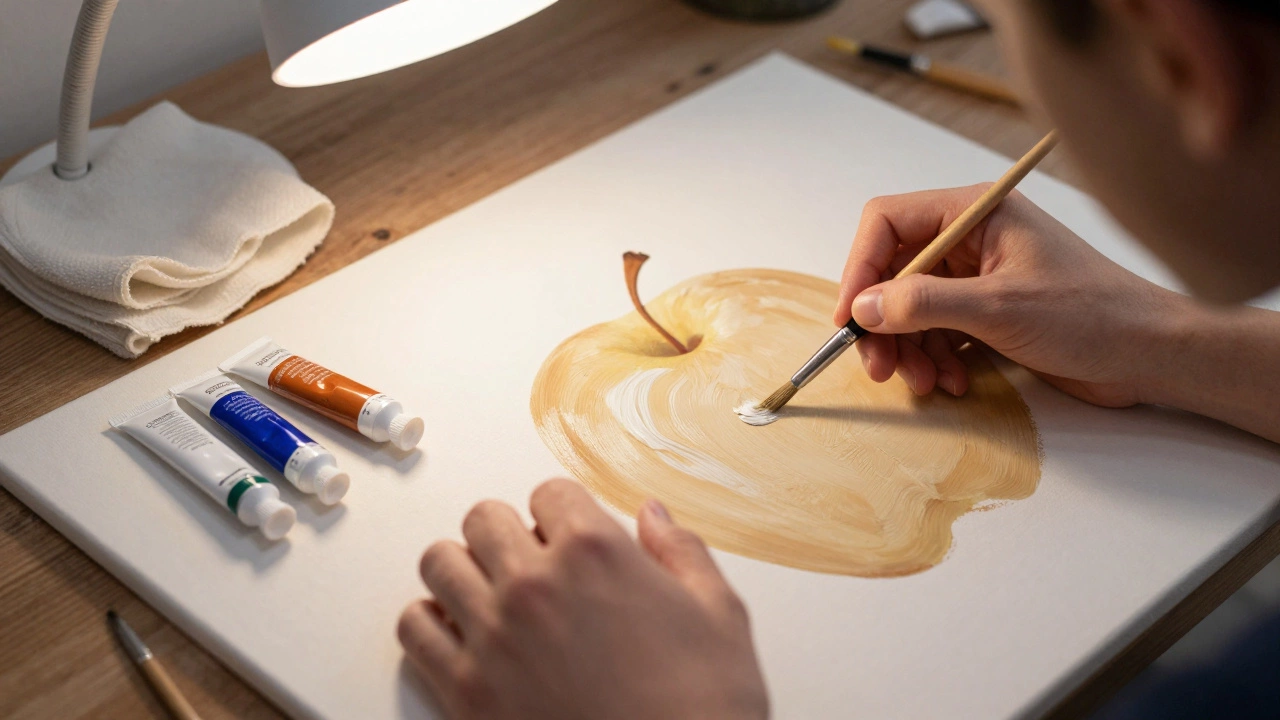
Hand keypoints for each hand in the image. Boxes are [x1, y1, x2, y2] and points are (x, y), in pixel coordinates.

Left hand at [397, 479, 768, 719]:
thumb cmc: (702, 706)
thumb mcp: (720, 616)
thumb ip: (681, 552)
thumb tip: (652, 514)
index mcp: (596, 552)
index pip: (550, 493)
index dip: (563, 514)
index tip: (569, 536)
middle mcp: (535, 583)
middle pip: (484, 518)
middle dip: (507, 533)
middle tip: (529, 562)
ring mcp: (493, 635)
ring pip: (439, 562)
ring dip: (464, 570)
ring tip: (491, 594)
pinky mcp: (465, 689)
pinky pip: (413, 628)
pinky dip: (431, 624)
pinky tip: (463, 635)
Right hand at [833, 184, 1186, 407]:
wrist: (1152, 353)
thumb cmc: (1092, 315)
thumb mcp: (999, 308)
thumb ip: (925, 304)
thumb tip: (865, 308)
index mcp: (975, 213)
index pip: (888, 223)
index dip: (860, 268)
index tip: (851, 317)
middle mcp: (972, 238)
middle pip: (894, 272)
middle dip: (883, 322)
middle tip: (881, 367)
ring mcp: (979, 276)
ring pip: (911, 308)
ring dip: (909, 349)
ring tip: (926, 383)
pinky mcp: (988, 311)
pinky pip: (937, 330)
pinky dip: (934, 358)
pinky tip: (952, 381)